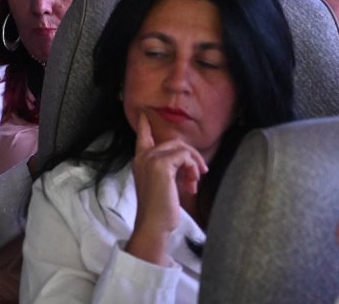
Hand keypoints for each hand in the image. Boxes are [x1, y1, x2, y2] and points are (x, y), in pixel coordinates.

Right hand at [125, 112, 206, 265]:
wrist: (154, 224)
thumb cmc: (159, 209)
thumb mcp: (162, 184)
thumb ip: (168, 169)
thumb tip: (185, 163)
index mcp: (140, 160)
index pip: (142, 136)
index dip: (144, 124)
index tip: (145, 113)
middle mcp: (143, 156)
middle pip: (174, 142)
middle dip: (191, 156)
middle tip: (198, 175)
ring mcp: (151, 159)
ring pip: (181, 148)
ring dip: (194, 164)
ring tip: (195, 181)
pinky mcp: (161, 165)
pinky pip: (184, 156)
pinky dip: (192, 168)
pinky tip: (191, 184)